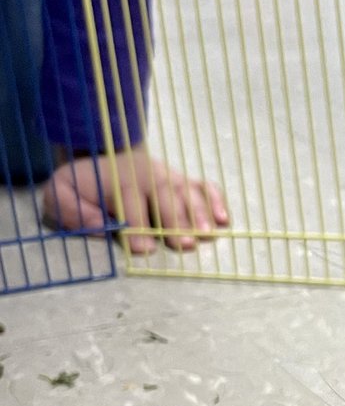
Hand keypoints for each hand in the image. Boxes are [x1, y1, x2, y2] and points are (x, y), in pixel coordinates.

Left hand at [41, 143, 228, 253]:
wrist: (102, 156)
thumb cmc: (84, 188)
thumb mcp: (61, 193)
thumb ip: (70, 208)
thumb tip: (100, 225)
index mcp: (117, 178)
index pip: (130, 201)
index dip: (137, 225)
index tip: (143, 249)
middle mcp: (148, 175)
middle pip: (165, 196)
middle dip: (174, 221)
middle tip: (183, 244)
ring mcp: (170, 178)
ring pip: (187, 193)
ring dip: (198, 214)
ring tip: (205, 235)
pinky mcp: (185, 183)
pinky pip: (205, 187)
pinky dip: (215, 202)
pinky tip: (222, 220)